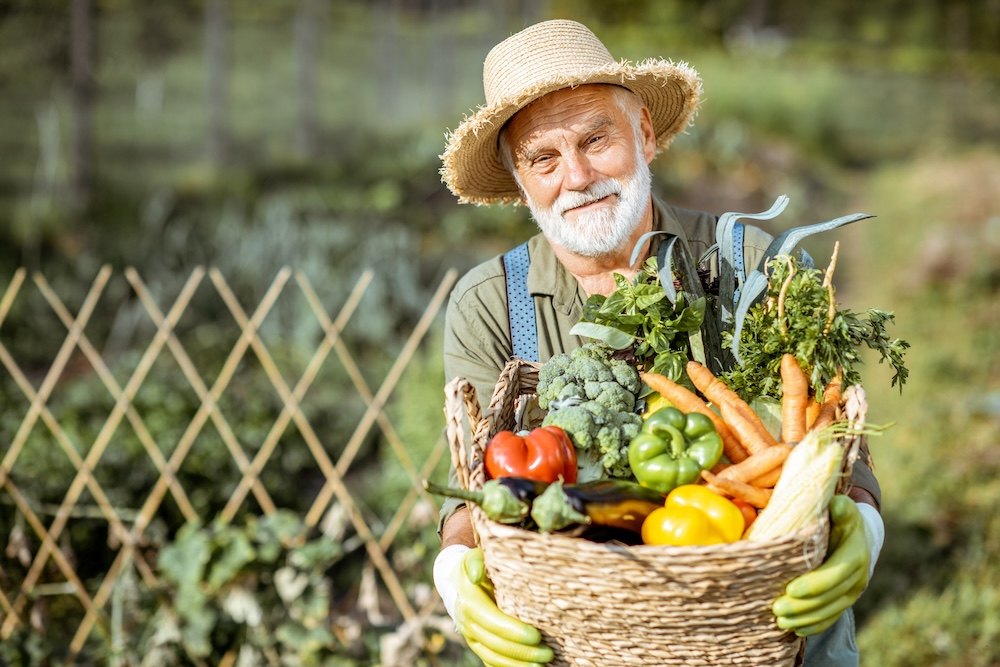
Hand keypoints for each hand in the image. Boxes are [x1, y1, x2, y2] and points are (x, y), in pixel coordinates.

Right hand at [435, 546, 553, 666]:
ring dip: (518, 664)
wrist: (459, 581)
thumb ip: (477, 561)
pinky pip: (491, 662)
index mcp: (469, 601)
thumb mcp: (476, 557)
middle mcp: (468, 622)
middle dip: (522, 651)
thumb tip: (476, 574)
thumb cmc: (478, 565)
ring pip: (493, 657)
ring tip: (542, 665)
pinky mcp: (478, 645)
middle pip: (495, 643)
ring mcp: (472, 637)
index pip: (492, 621)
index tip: (537, 635)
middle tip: (548, 653)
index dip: (513, 631)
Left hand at [773, 495, 874, 636]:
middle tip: (777, 609)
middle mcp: (859, 575)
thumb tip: (835, 504)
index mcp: (856, 552)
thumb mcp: (842, 509)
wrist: (860, 534)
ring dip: (805, 618)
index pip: (837, 573)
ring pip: (830, 610)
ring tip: (780, 621)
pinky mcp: (846, 600)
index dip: (815, 583)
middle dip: (804, 605)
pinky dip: (814, 625)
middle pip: (831, 596)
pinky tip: (795, 630)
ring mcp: (854, 590)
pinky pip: (832, 617)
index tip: (790, 589)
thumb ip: (839, 507)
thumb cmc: (840, 518)